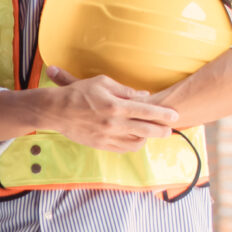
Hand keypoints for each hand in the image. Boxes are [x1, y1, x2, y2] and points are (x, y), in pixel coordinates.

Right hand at [39, 65, 181, 151]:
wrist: (56, 111)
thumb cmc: (79, 93)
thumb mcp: (103, 83)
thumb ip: (125, 91)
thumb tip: (144, 96)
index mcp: (115, 106)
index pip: (146, 111)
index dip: (163, 114)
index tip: (175, 115)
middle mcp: (113, 123)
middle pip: (146, 130)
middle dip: (161, 131)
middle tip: (168, 129)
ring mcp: (107, 136)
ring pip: (136, 142)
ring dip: (146, 138)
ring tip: (150, 133)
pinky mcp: (100, 144)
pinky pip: (122, 148)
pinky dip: (132, 144)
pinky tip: (135, 139)